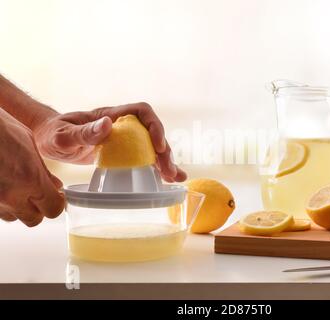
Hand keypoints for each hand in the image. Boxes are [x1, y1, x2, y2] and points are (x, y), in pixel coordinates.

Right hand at [0, 109, 64, 225]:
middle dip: (38, 208)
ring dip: (16, 206)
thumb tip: (55, 185)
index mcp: (30, 179)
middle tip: (36, 193)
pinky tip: (0, 183)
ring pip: (11, 216)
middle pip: (33, 219)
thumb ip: (43, 169)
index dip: (57, 202)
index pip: (54, 209)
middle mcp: (11, 195)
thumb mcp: (28, 142)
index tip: (56, 195)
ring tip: (13, 185)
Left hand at [34, 102, 186, 181]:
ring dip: (165, 161)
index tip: (157, 146)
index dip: (154, 126)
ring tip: (174, 177)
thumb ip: (84, 132)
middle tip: (168, 170)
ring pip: (152, 147)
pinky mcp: (123, 154)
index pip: (141, 112)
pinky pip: (144, 159)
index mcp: (111, 115)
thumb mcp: (64, 135)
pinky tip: (169, 179)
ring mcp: (124, 141)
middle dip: (164, 150)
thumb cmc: (53, 133)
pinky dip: (157, 169)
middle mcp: (122, 126)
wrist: (47, 141)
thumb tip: (108, 124)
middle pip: (152, 133)